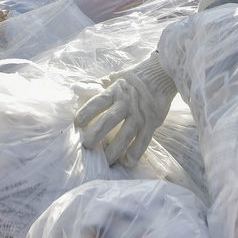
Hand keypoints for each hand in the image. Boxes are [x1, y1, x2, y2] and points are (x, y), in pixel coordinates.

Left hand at [74, 52, 175, 166]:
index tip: (76, 124)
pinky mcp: (152, 123)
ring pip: (125, 135)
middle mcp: (127, 103)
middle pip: (109, 121)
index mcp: (116, 90)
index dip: (86, 113)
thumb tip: (76, 87)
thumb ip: (97, 85)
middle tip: (86, 146)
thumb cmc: (133, 78)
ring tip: (104, 161)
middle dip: (96, 134)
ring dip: (114, 150)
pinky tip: (126, 163)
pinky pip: (143, 141)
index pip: (97, 102)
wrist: (161, 74)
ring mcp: (140, 115)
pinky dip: (135, 153)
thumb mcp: (115, 77)